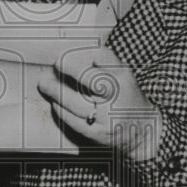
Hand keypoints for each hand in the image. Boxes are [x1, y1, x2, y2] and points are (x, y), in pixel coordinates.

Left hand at [38, 47, 161, 162]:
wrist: (142, 131)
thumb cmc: (126, 97)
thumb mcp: (123, 76)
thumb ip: (104, 62)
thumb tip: (75, 53)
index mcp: (123, 79)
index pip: (107, 60)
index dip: (89, 54)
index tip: (72, 52)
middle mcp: (118, 97)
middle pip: (94, 80)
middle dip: (73, 71)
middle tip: (57, 64)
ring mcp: (107, 117)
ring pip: (77, 104)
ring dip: (58, 93)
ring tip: (44, 85)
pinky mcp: (98, 134)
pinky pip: (74, 122)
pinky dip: (61, 111)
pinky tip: (55, 104)